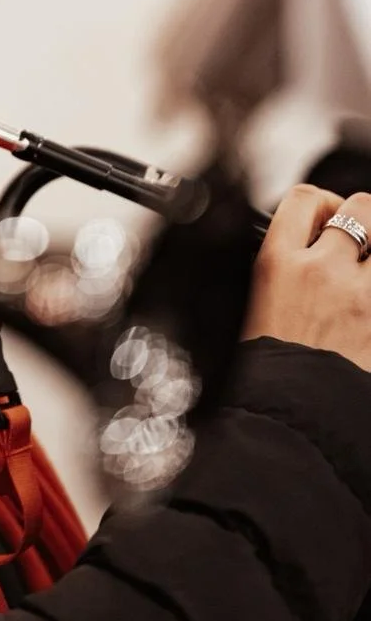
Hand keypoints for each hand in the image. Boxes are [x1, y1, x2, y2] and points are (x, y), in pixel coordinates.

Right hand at [244, 184, 370, 373]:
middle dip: (363, 220)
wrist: (293, 423)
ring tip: (365, 276)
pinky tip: (366, 305)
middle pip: (361, 207)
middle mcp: (324, 272)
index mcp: (279, 265)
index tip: (322, 221)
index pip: (305, 197)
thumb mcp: (259, 304)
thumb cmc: (270, 371)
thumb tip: (312, 245)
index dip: (320, 204)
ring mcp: (364, 296)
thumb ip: (286, 267)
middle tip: (357, 245)